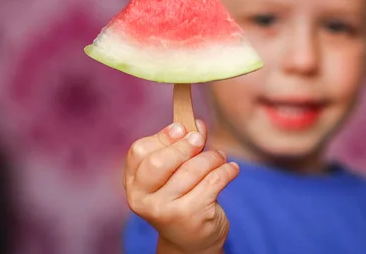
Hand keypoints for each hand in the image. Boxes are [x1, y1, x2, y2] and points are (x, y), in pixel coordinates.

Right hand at [124, 120, 238, 253]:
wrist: (190, 242)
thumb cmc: (181, 199)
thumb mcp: (173, 175)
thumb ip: (180, 149)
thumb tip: (196, 124)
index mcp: (134, 184)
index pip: (139, 151)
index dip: (162, 136)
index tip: (181, 128)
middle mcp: (144, 199)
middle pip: (160, 161)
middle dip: (184, 145)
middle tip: (200, 139)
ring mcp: (165, 210)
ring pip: (191, 169)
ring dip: (212, 157)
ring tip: (220, 157)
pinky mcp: (190, 216)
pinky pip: (213, 181)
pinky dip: (227, 170)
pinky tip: (232, 169)